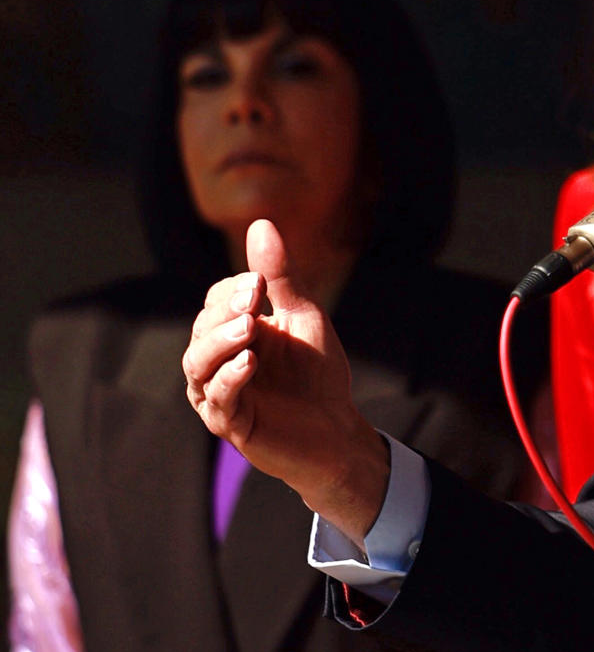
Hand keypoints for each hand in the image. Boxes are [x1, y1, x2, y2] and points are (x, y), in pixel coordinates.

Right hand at [182, 219, 388, 542]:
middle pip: (201, 331)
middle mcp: (218, 362)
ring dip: (220, 343)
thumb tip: (261, 223)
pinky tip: (248, 363)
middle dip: (224, 313)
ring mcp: (220, 394)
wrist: (338, 427)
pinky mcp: (231, 424)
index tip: (258, 281)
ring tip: (249, 328)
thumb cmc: (318, 371)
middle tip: (253, 300)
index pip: (215, 303)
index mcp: (234, 333)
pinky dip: (229, 379)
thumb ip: (281, 276)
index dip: (233, 291)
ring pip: (198, 366)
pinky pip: (217, 401)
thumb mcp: (304, 316)